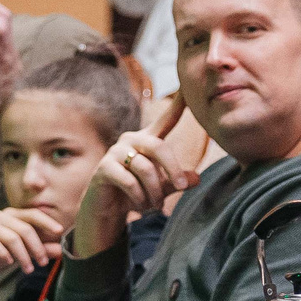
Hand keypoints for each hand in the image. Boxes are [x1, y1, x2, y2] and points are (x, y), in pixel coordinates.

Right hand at [0, 207, 67, 300]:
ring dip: (23, 255)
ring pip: (11, 237)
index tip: (60, 232)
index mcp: (12, 215)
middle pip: (24, 228)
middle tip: (43, 263)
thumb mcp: (25, 253)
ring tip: (29, 269)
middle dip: (37, 247)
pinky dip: (3, 253)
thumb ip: (42, 250)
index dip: (47, 222)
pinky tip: (9, 262)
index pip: (32, 214)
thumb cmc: (1, 256)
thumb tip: (62, 250)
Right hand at [76, 98, 196, 255]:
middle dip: (173, 169)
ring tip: (155, 206)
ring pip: (145, 169)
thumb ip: (177, 182)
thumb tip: (196, 179)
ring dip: (155, 192)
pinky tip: (140, 207)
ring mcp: (116, 152)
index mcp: (148, 141)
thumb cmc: (136, 194)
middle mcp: (132, 141)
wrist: (106, 210)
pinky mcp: (104, 168)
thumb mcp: (162, 189)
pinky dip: (140, 198)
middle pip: (158, 146)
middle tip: (182, 188)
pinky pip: (129, 182)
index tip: (188, 90)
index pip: (166, 121)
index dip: (177, 106)